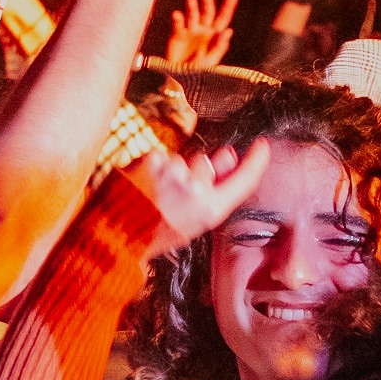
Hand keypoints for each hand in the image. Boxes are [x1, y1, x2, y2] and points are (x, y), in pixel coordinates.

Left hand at [123, 138, 269, 256]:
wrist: (118, 233)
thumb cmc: (158, 232)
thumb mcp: (193, 219)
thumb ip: (215, 189)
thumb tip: (229, 156)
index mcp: (211, 209)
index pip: (244, 180)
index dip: (256, 161)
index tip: (262, 147)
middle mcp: (197, 188)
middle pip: (206, 163)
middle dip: (195, 170)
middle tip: (176, 193)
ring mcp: (175, 172)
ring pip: (180, 160)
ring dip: (171, 172)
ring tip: (155, 194)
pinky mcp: (153, 160)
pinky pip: (160, 157)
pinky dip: (153, 168)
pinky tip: (145, 185)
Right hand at [166, 0, 237, 67]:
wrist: (182, 81)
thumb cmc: (200, 73)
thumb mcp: (212, 61)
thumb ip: (219, 46)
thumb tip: (228, 30)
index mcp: (215, 35)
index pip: (223, 18)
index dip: (228, 6)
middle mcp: (203, 30)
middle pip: (207, 12)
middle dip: (207, 2)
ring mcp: (190, 31)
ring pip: (192, 16)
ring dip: (192, 9)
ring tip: (191, 1)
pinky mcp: (177, 35)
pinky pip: (178, 25)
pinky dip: (178, 19)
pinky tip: (177, 15)